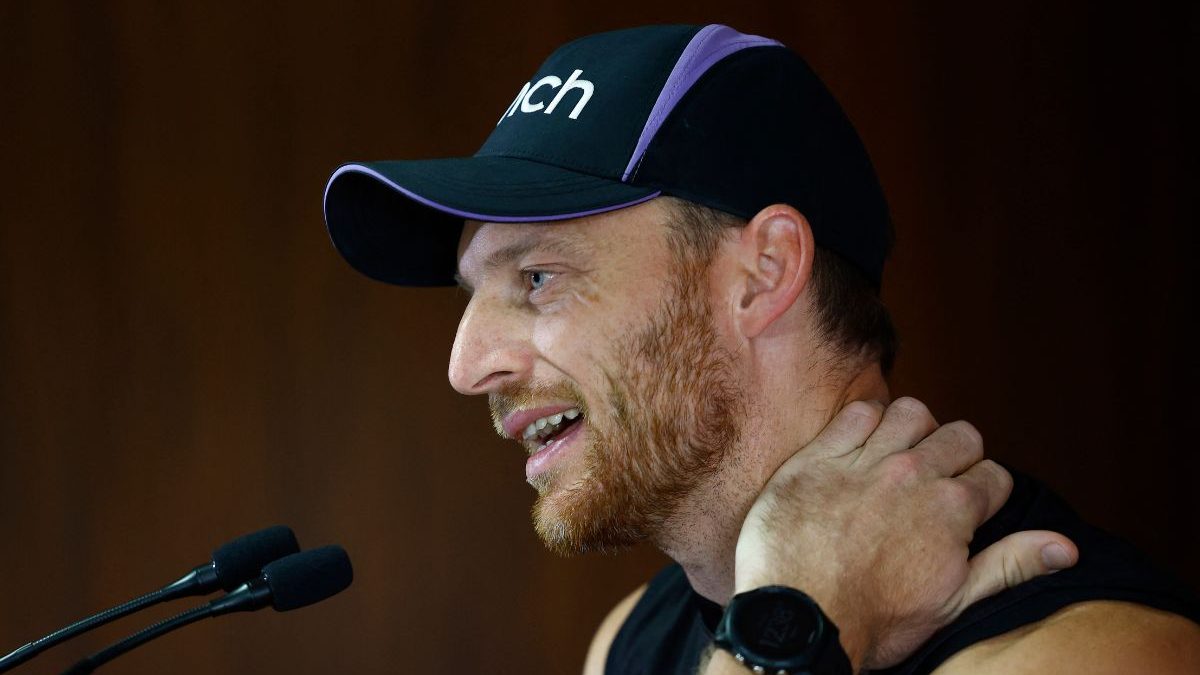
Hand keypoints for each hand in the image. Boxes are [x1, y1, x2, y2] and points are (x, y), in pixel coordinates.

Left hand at [732, 398, 1077, 668]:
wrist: (799, 620)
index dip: (985, 493)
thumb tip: (1065, 546)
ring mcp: (865, 460)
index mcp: (952, 508)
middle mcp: (914, 474)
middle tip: (936, 484)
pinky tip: (861, 448)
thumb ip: (1010, 565)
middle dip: (958, 456)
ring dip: (915, 429)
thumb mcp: (954, 602)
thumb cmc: (874, 620)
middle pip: (960, 435)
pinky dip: (865, 422)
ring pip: (911, 412)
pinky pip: (857, 413)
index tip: (967, 510)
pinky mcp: (820, 456)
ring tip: (902, 457)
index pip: (995, 475)